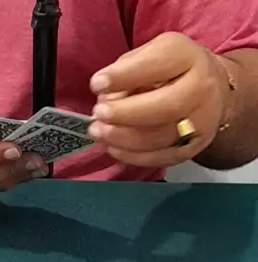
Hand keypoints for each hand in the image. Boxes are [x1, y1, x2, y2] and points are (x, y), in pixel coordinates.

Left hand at [88, 33, 229, 167]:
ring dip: (125, 139)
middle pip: (166, 106)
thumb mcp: (152, 54)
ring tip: (99, 133)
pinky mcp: (195, 147)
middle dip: (126, 113)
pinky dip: (134, 156)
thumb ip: (127, 70)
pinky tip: (114, 149)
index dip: (125, 76)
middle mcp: (201, 88)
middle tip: (98, 115)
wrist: (215, 92)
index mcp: (187, 56)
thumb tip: (104, 96)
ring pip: (162, 137)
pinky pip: (163, 157)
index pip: (158, 63)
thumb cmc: (172, 71)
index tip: (97, 84)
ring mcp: (202, 121)